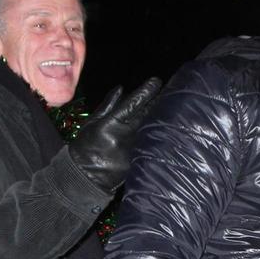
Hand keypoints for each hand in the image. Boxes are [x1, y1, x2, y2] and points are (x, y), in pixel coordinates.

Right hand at [68, 77, 161, 191]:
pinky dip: (160, 134)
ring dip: (163, 117)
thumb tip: (121, 88)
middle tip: (172, 90)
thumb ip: (107, 106)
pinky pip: (152, 143)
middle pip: (148, 115)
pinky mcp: (140, 161)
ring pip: (153, 128)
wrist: (86, 177)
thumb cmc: (86, 147)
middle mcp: (125, 136)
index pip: (133, 104)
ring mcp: (134, 150)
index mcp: (111, 125)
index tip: (157, 81)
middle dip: (159, 102)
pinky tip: (169, 126)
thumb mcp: (91, 123)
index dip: (146, 92)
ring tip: (173, 105)